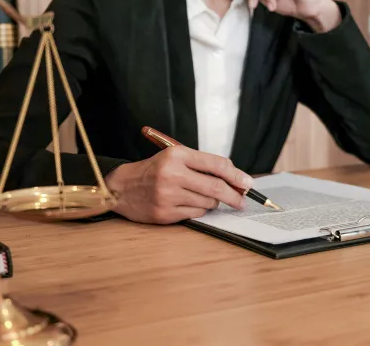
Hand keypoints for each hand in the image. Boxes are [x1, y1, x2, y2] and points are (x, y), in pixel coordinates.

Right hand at [104, 146, 254, 224]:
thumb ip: (202, 165)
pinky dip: (199, 211)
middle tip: (242, 200)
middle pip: (216, 187)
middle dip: (234, 196)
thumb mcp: (175, 158)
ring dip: (212, 203)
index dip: (237, 175)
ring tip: (201, 197)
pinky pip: (196, 214)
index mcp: (177, 155)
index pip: (216, 164)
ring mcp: (168, 195)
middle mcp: (172, 174)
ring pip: (207, 203)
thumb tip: (235, 179)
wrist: (122, 187)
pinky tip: (189, 204)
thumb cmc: (153, 171)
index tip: (248, 183)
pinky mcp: (165, 213)